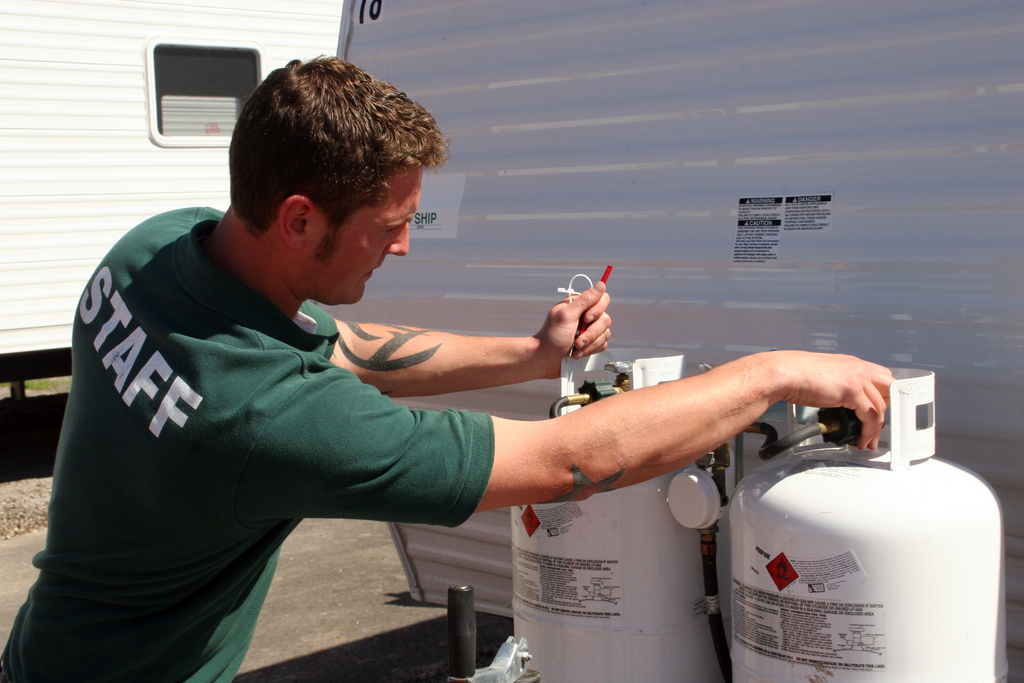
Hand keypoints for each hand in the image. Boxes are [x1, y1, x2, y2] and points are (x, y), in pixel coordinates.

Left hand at [533, 282, 611, 376]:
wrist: (546, 359)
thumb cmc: (552, 336)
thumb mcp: (566, 315)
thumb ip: (585, 300)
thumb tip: (601, 284)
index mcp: (579, 304)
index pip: (602, 299)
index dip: (598, 310)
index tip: (586, 319)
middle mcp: (586, 315)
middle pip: (606, 319)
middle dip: (591, 333)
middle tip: (576, 340)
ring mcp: (590, 330)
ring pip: (605, 333)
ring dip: (589, 344)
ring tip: (575, 349)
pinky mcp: (592, 343)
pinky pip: (602, 345)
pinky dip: (590, 350)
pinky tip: (578, 353)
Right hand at [758, 351, 892, 450]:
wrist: (784, 373)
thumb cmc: (796, 375)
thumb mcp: (825, 377)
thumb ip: (838, 386)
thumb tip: (841, 402)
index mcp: (852, 364)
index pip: (882, 377)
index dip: (883, 396)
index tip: (878, 412)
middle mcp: (859, 368)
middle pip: (889, 389)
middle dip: (886, 410)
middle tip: (876, 425)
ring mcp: (857, 378)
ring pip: (881, 406)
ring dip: (876, 428)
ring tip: (867, 440)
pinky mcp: (852, 390)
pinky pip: (870, 415)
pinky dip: (868, 431)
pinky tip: (860, 439)